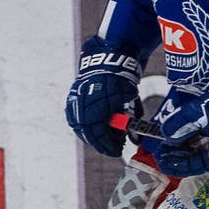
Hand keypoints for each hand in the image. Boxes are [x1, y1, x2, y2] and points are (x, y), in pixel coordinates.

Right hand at [64, 35, 141, 156]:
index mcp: (97, 107)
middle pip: (89, 134)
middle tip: (114, 146)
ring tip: (106, 135)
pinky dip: (85, 126)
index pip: (99, 135)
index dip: (108, 146)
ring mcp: (75, 101)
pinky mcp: (72, 97)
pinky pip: (75, 118)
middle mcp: (82, 106)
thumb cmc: (122, 79)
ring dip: (93, 135)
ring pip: (81, 127)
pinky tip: (93, 128)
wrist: (109, 57)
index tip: (116, 152)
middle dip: (102, 142)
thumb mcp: (129, 101)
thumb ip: (128, 120)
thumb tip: (136, 139)